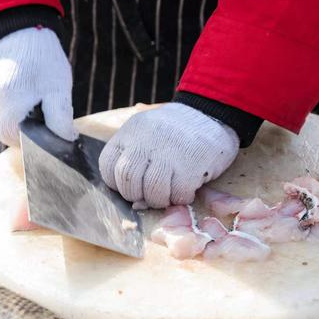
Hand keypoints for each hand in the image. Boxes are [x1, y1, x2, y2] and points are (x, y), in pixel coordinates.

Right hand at [0, 27, 76, 145]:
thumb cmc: (43, 58)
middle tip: (43, 101)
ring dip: (19, 109)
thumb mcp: (59, 89)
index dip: (32, 138)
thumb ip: (60, 120)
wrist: (19, 25)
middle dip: (28, 121)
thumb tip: (64, 142)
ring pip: (4, 116)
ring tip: (30, 86)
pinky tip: (19, 82)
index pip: (15, 138)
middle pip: (10, 128)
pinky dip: (10, 99)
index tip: (45, 127)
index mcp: (8, 104)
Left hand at [99, 103, 239, 207]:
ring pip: (152, 192)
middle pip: (127, 180)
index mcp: (130, 133)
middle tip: (152, 193)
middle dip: (137, 195)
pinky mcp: (190, 166)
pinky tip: (187, 187)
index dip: (118, 183)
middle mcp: (145, 142)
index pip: (108, 166)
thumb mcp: (146, 134)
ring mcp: (168, 154)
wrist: (210, 114)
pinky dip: (182, 198)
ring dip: (161, 200)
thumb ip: (135, 163)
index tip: (133, 185)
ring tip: (170, 192)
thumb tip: (136, 204)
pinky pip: (178, 195)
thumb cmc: (175, 132)